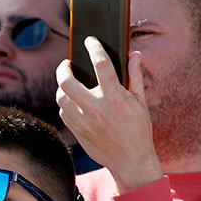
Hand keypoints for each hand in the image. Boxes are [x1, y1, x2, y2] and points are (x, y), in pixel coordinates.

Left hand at [56, 42, 161, 192]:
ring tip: (68, 81)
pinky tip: (72, 100)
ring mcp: (83, 121)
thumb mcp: (140, 102)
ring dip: (62, 86)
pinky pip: (62, 111)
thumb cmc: (138, 130)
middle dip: (63, 68)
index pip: (101, 64)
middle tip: (66, 63)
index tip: (90, 40)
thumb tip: (135, 54)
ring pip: (60, 97)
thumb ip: (135, 77)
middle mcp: (95, 108)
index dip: (94, 48)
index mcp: (115, 97)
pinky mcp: (76, 130)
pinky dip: (65, 102)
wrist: (129, 160)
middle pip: (67, 81)